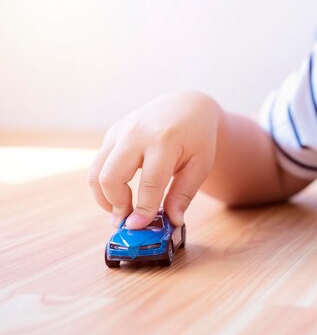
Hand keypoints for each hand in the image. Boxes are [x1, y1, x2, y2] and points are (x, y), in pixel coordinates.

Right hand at [88, 92, 220, 228]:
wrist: (186, 106)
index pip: (149, 182)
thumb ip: (184, 193)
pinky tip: (122, 195)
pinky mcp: (111, 134)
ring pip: (96, 172)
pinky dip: (105, 185)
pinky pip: (99, 165)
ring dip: (104, 198)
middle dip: (116, 204)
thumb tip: (172, 221)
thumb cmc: (197, 138)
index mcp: (164, 141)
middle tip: (128, 221)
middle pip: (110, 177)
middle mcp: (136, 134)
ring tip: (123, 211)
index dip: (142, 209)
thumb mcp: (201, 165)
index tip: (137, 228)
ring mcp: (120, 132)